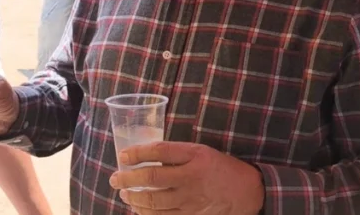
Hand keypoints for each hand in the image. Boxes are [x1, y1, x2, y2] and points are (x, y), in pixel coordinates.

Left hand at [109, 142, 264, 214]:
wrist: (244, 190)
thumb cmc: (217, 166)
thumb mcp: (199, 151)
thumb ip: (174, 153)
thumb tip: (143, 156)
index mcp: (194, 156)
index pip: (160, 151)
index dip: (138, 153)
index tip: (123, 155)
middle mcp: (191, 177)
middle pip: (152, 179)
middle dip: (128, 179)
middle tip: (115, 179)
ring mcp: (191, 200)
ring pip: (154, 202)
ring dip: (134, 198)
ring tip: (124, 194)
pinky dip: (147, 213)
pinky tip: (139, 209)